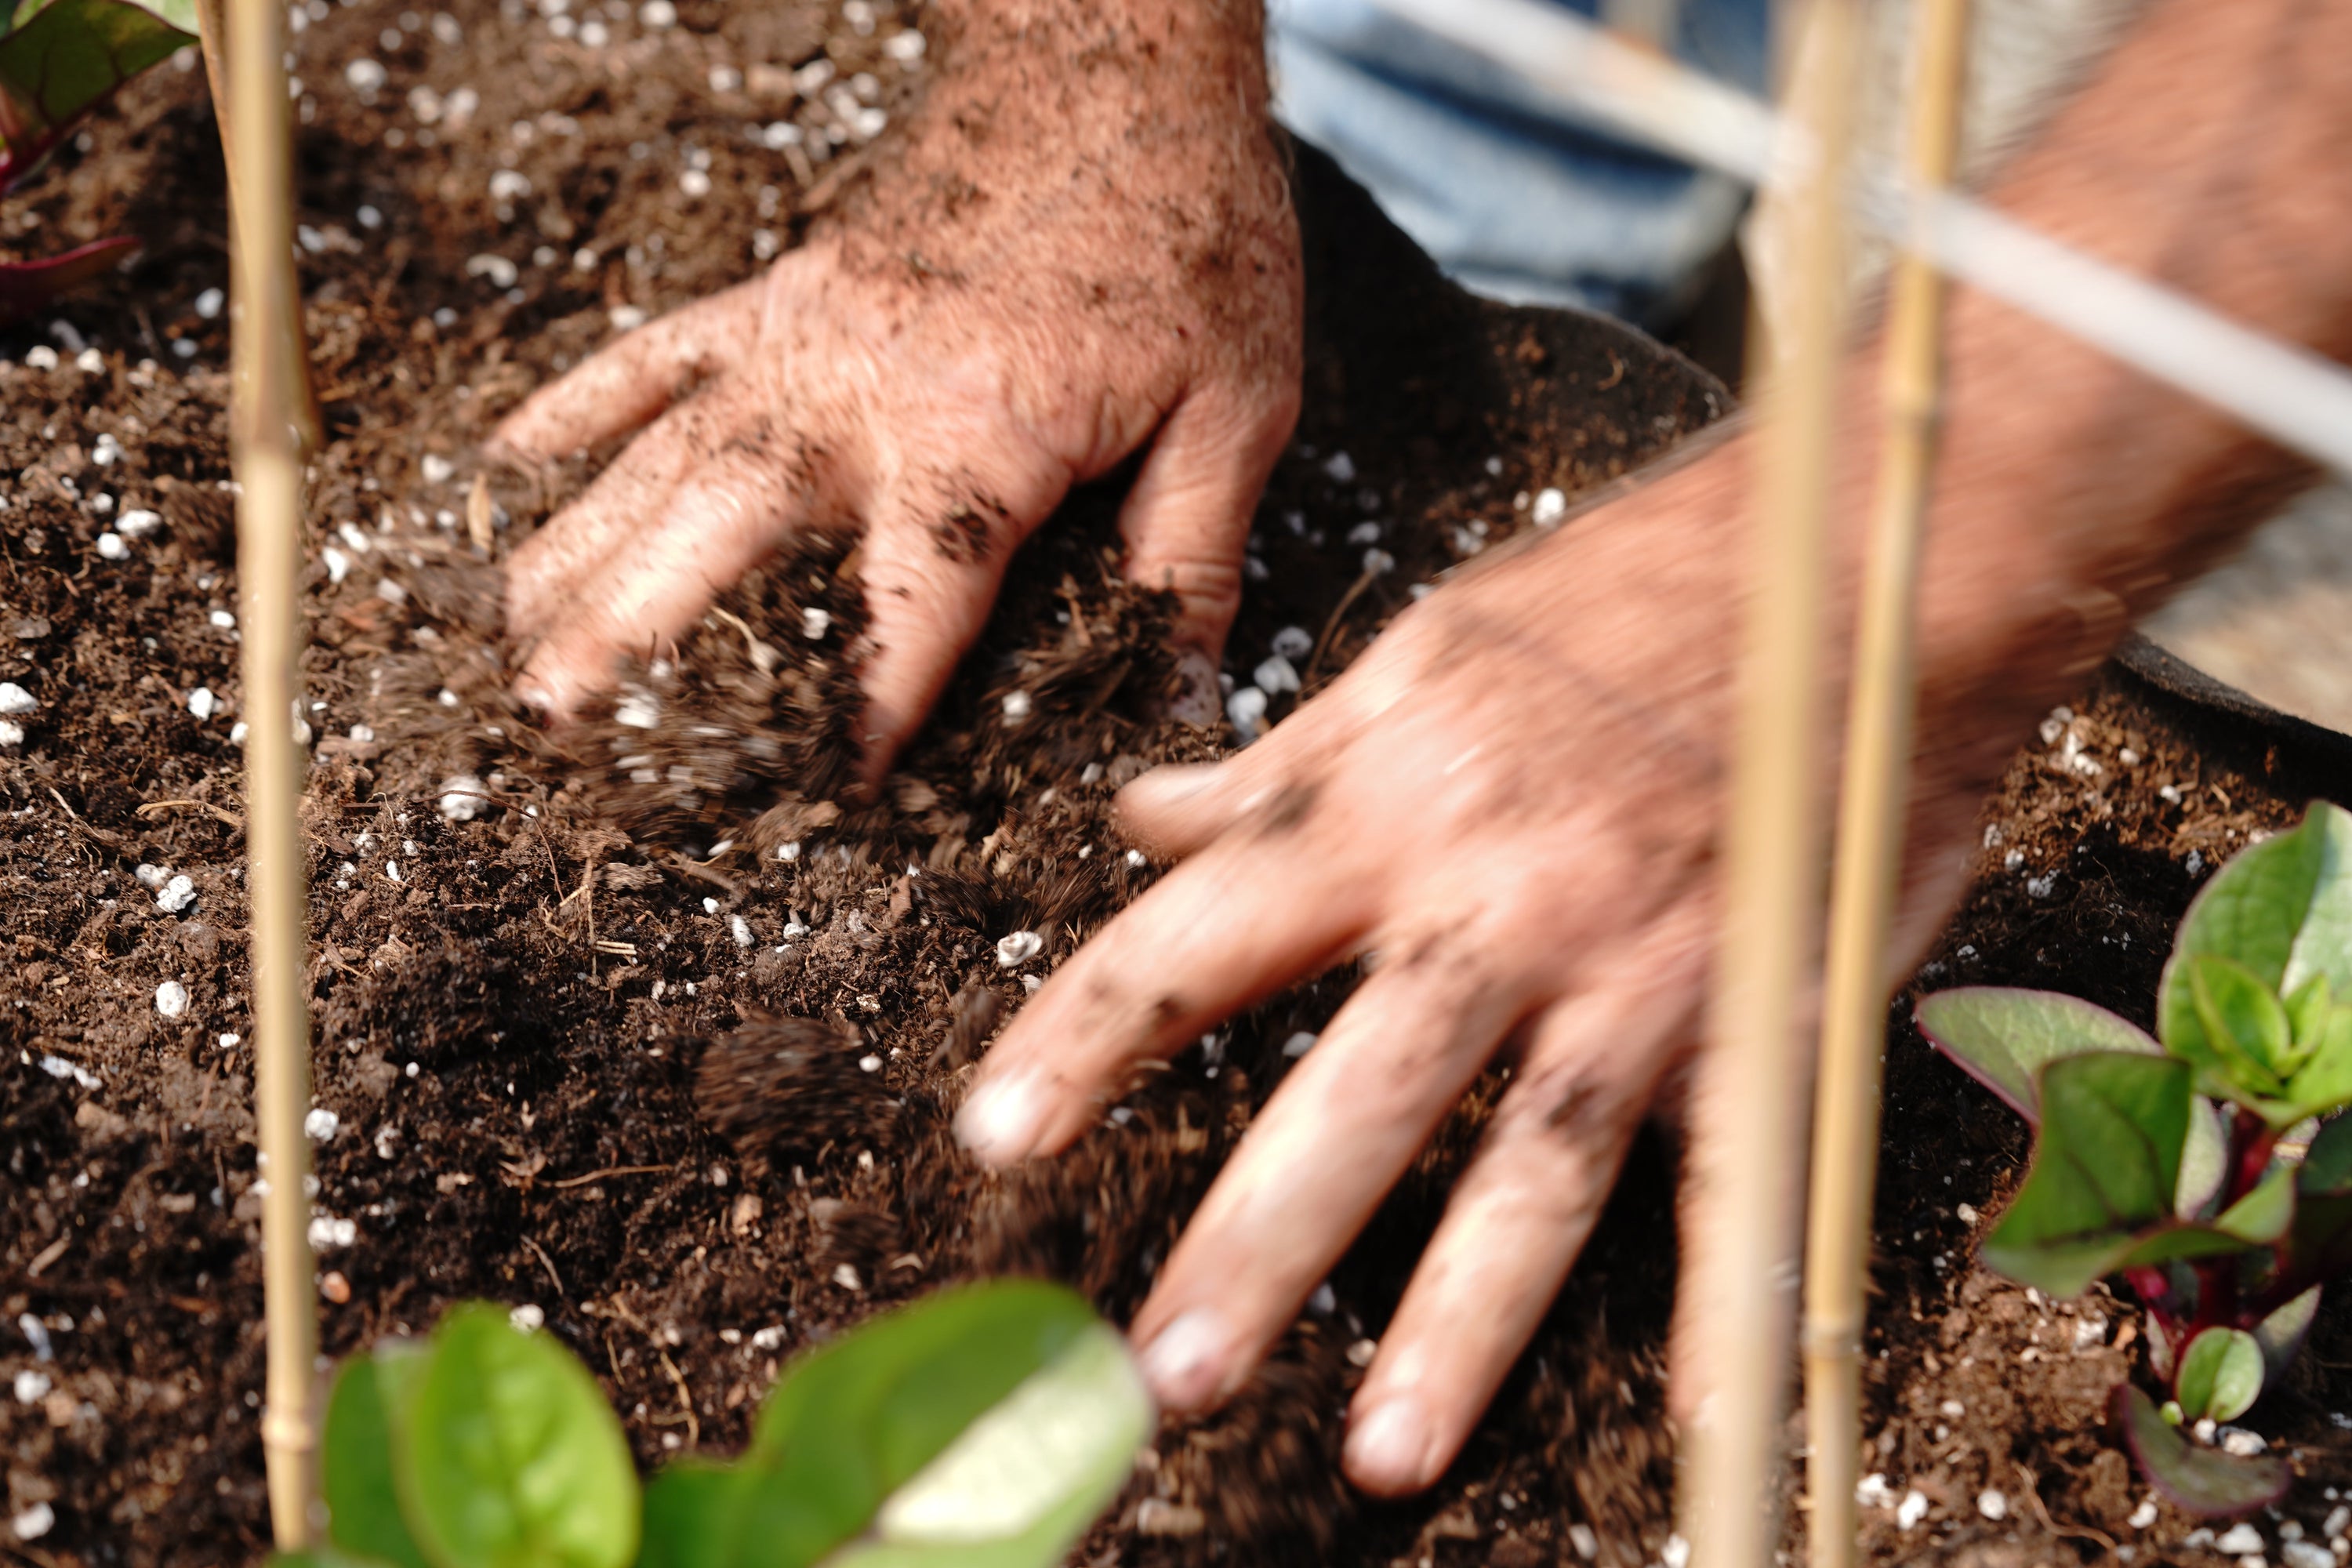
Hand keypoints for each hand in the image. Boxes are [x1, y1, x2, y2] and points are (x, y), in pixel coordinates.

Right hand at [492, 6, 1300, 779]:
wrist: (1117, 64)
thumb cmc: (1185, 227)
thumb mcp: (1234, 403)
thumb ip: (1193, 557)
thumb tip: (1183, 704)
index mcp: (982, 427)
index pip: (914, 596)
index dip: (874, 704)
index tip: (830, 796)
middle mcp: (862, 385)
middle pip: (727, 525)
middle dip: (638, 630)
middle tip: (555, 722)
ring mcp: (802, 334)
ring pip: (663, 454)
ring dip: (580, 549)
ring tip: (509, 646)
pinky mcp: (781, 292)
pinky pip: (653, 354)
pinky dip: (575, 409)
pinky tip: (507, 469)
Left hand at [952, 440, 2001, 1494]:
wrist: (1867, 552)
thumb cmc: (1636, 586)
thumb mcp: (1429, 641)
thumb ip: (1286, 757)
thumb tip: (1149, 816)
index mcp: (1393, 801)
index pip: (1197, 936)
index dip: (1083, 1039)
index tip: (993, 1139)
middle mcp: (1498, 903)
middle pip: (1353, 1096)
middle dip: (1255, 1243)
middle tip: (1159, 1377)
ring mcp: (1637, 967)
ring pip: (1528, 1167)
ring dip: (1454, 1324)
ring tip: (1381, 1454)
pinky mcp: (1767, 1003)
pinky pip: (1742, 1171)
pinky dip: (1722, 1299)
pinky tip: (1691, 1424)